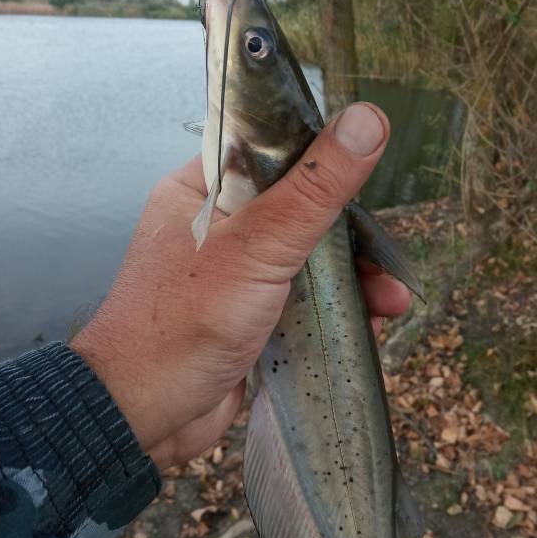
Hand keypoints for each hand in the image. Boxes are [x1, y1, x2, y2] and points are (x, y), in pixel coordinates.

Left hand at [71, 103, 410, 469]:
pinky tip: (369, 323)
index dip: (321, 160)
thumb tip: (368, 120)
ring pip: (309, 261)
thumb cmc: (184, 321)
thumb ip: (315, 188)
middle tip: (385, 256)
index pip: (271, 154)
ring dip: (354, 279)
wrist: (144, 417)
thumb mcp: (258, 246)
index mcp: (203, 193)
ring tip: (392, 301)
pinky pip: (304, 301)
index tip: (368, 171)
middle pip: (300, 212)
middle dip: (350, 238)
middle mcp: (219, 229)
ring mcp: (237, 276)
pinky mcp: (253, 317)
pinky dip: (337, 310)